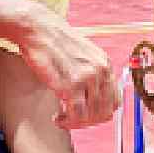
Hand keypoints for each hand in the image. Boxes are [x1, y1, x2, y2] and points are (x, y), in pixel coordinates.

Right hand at [17, 7, 119, 129]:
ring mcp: (87, 78)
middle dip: (88, 122)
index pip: (115, 101)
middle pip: (105, 112)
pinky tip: (56, 117)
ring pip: (91, 116)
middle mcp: (100, 71)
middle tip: (72, 121)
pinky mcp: (70, 84)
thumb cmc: (55, 43)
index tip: (86, 116)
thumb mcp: (83, 55)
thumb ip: (92, 73)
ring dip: (76, 123)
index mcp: (105, 64)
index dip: (101, 113)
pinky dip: (66, 121)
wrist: (39, 29)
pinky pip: (76, 115)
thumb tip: (96, 99)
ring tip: (62, 118)